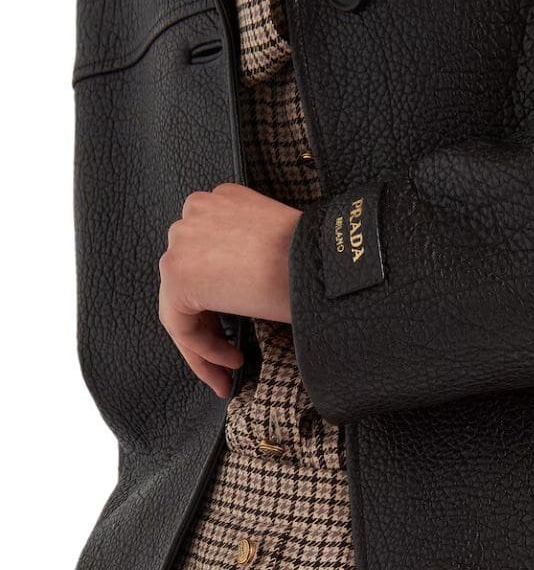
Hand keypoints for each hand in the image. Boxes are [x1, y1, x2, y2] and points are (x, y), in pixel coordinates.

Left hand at [159, 182, 300, 397]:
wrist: (319, 263)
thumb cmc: (316, 260)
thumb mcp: (281, 247)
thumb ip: (254, 257)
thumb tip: (250, 291)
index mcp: (222, 200)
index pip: (208, 255)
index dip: (222, 296)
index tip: (238, 323)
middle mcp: (194, 214)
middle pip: (192, 279)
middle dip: (211, 321)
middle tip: (230, 354)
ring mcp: (181, 242)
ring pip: (182, 304)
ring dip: (207, 341)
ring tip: (230, 368)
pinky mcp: (178, 275)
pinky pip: (181, 322)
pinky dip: (203, 349)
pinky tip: (232, 360)